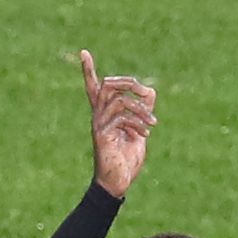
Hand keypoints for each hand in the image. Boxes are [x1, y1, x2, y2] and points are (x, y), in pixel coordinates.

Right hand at [78, 49, 157, 199]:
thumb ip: (142, 111)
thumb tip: (149, 90)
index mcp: (105, 115)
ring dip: (140, 108)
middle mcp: (98, 117)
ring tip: (153, 123)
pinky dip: (136, 123)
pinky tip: (145, 134)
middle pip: (108, 86)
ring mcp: (99, 125)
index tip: (84, 52)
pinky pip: (120, 117)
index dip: (88, 71)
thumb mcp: (139, 131)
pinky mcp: (102, 135)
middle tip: (147, 93)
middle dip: (129, 83)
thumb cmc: (125, 160)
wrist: (117, 184)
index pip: (94, 88)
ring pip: (118, 100)